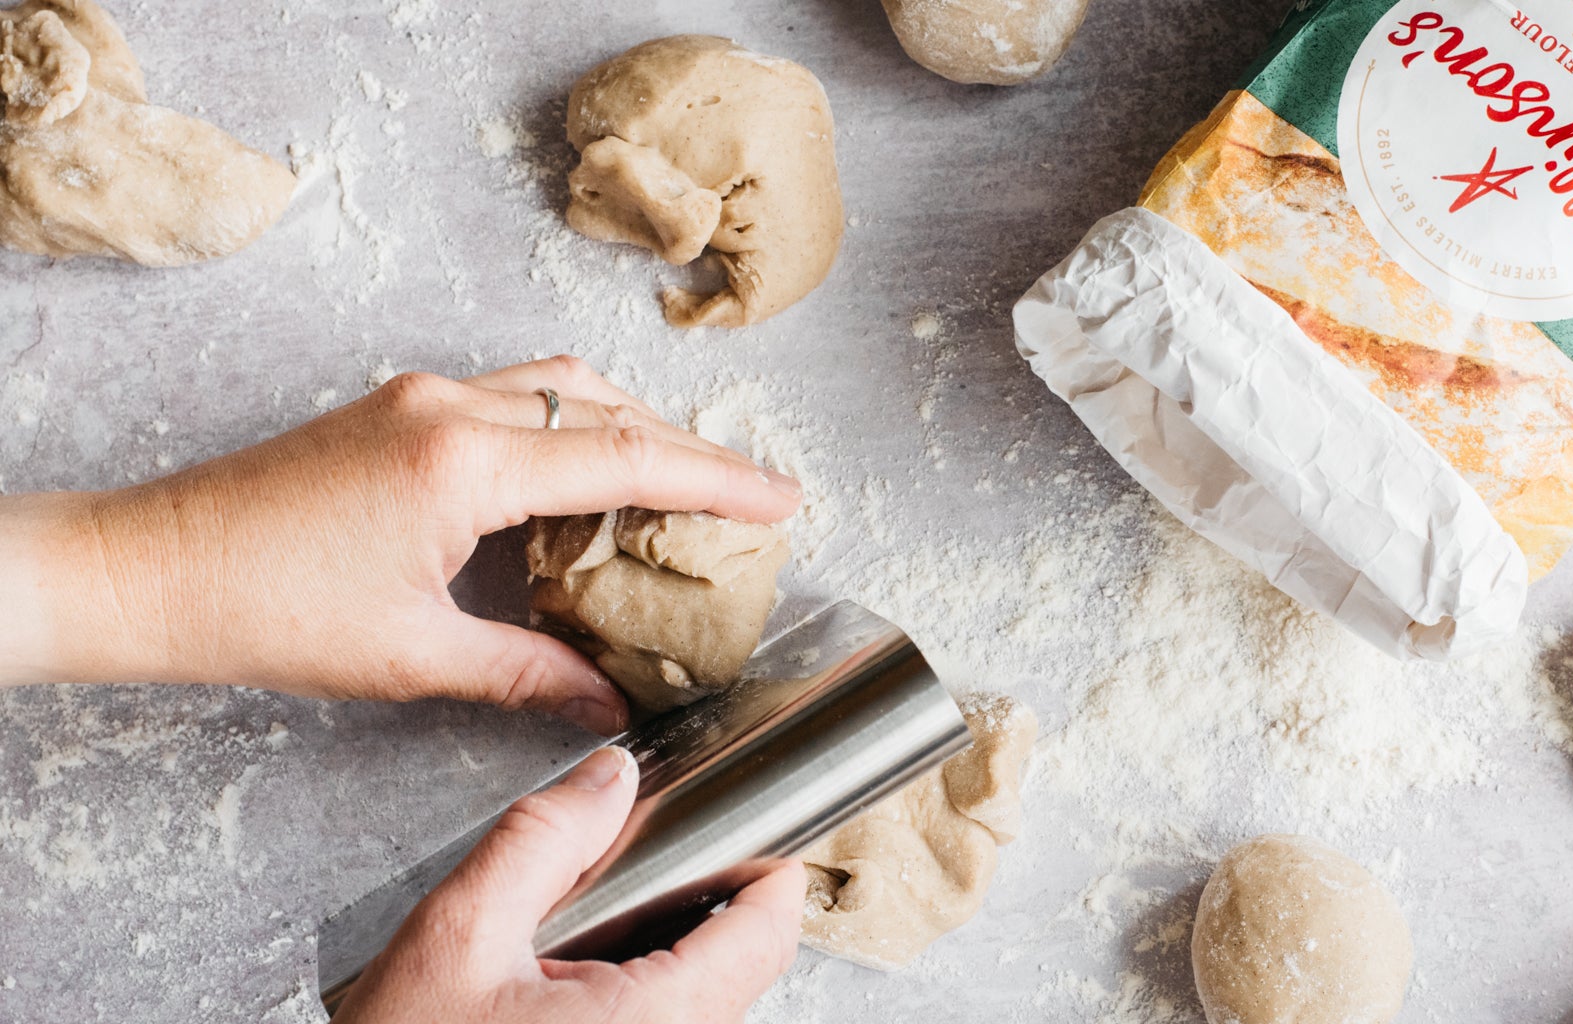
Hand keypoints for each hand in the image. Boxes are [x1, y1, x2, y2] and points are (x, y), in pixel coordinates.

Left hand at [0, 356, 799, 732]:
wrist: (150, 568)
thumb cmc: (262, 608)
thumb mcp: (410, 655)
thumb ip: (524, 671)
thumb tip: (604, 700)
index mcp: (462, 459)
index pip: (625, 457)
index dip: (716, 478)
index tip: (782, 498)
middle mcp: (449, 406)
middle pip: (607, 407)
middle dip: (687, 449)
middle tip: (746, 501)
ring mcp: (421, 397)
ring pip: (563, 388)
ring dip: (629, 428)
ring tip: (678, 487)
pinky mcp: (399, 408)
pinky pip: (516, 397)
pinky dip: (572, 428)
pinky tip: (583, 482)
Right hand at [334, 746, 805, 1023]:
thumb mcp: (458, 935)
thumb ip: (542, 841)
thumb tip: (610, 778)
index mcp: (651, 1020)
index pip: (767, 935)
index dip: (768, 869)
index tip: (747, 828)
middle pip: (743, 963)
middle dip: (702, 900)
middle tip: (641, 865)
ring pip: (707, 996)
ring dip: (668, 947)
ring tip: (586, 929)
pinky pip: (671, 1021)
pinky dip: (641, 985)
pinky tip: (573, 974)